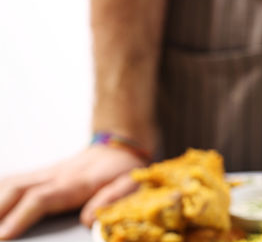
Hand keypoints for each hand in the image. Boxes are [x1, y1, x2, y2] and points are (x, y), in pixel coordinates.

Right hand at [0, 145, 143, 239]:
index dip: (21, 216)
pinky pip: (12, 181)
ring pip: (10, 184)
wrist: (118, 148)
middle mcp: (54, 177)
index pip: (41, 199)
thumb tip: (88, 219)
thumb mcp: (131, 184)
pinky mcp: (39, 176)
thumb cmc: (124, 171)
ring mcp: (44, 174)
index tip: (6, 234)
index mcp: (75, 183)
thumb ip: (112, 199)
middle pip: (16, 190)